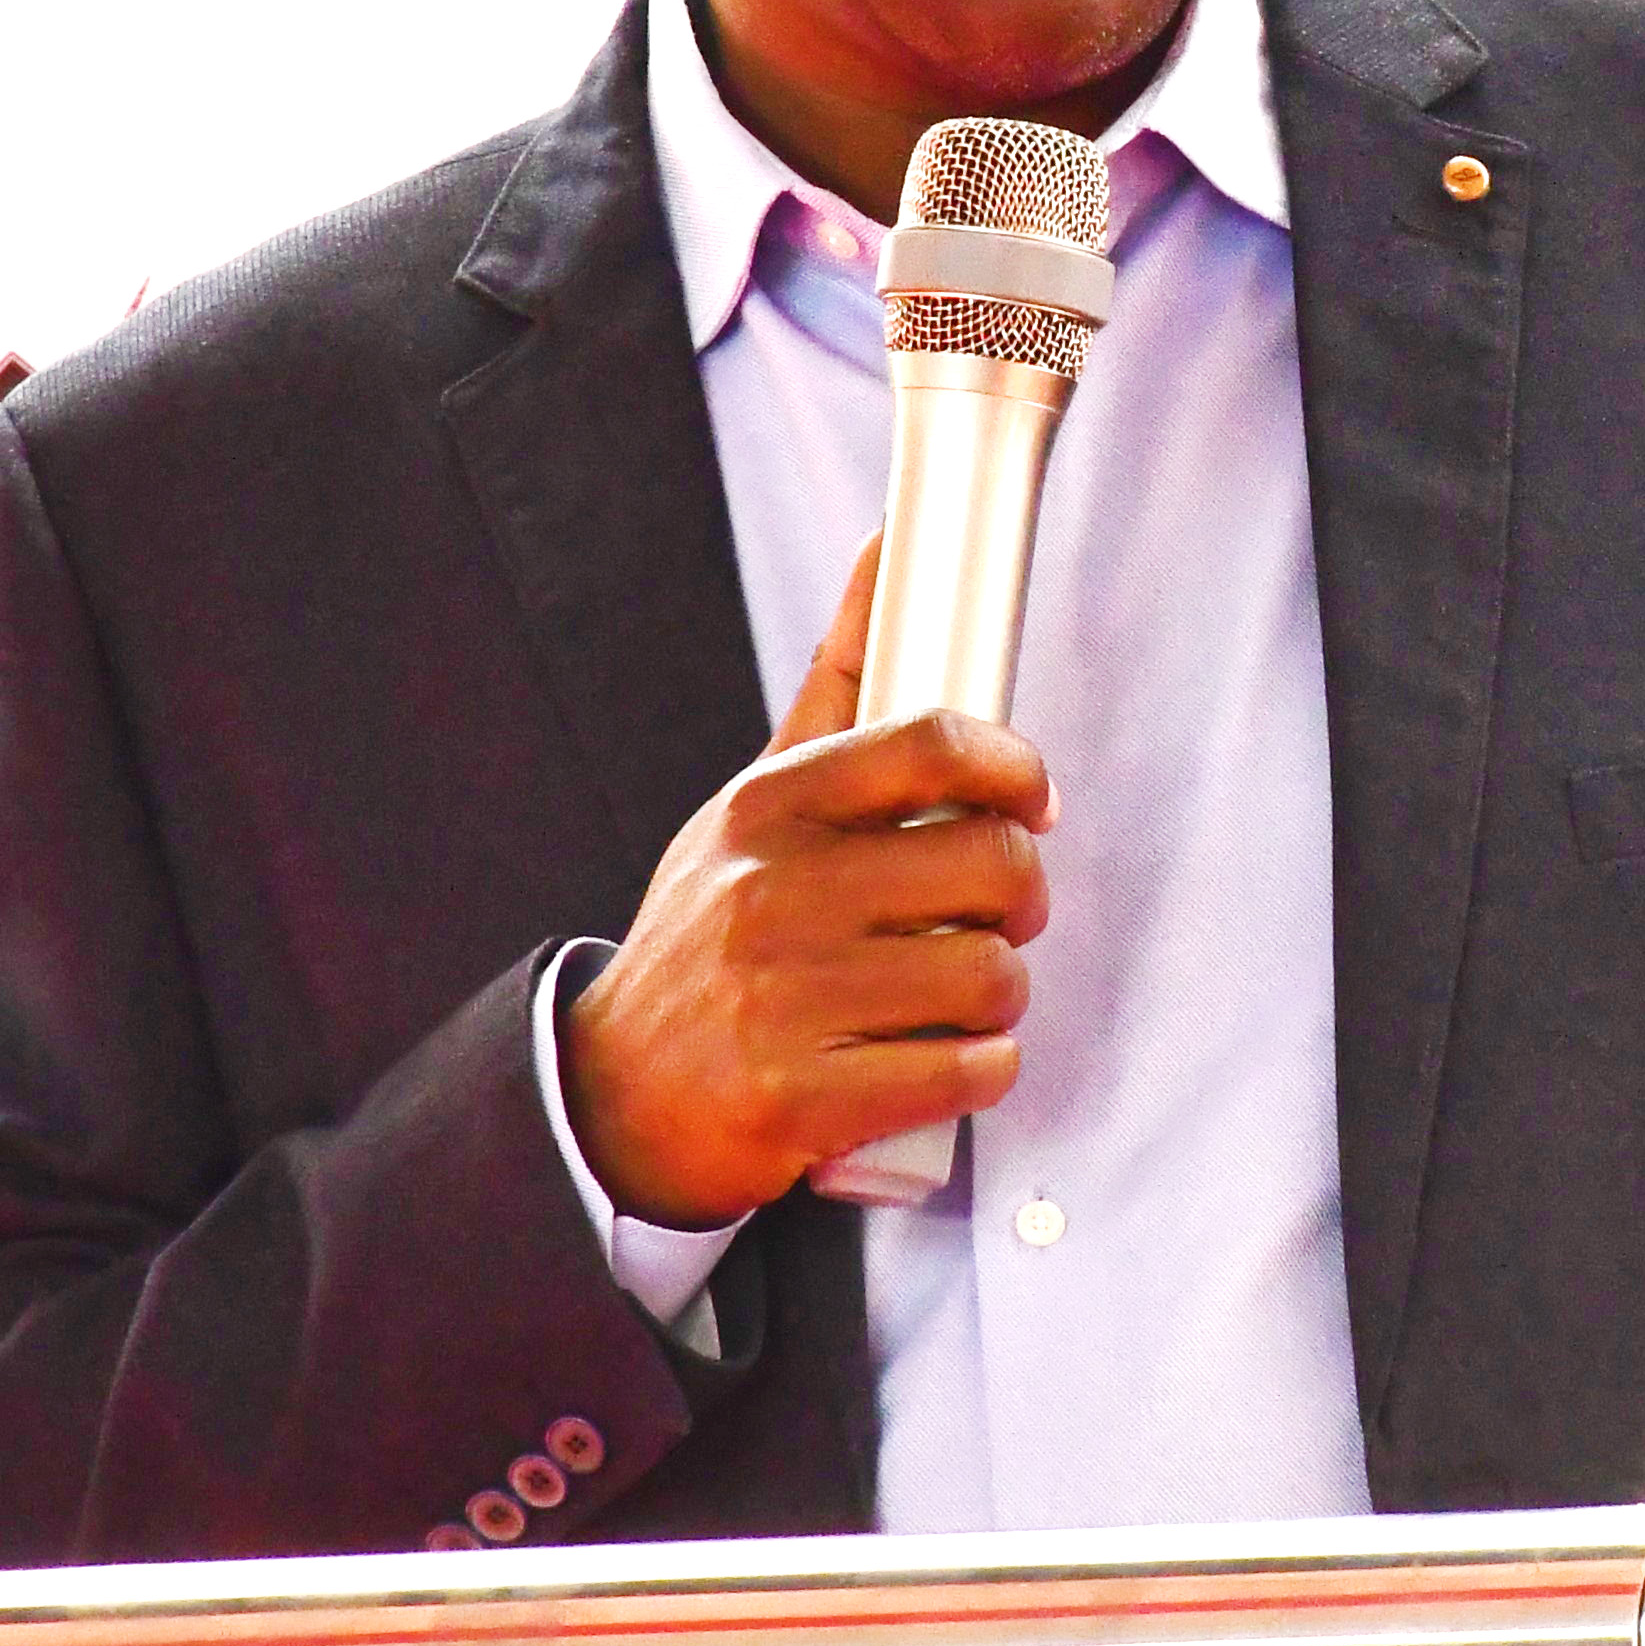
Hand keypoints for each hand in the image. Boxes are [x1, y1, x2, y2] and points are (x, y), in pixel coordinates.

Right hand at [560, 540, 1054, 1227]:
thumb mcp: (752, 804)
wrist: (611, 1097)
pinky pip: (968, 1072)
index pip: (932, 744)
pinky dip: (981, 1071)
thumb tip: (888, 544)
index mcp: (768, 808)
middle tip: (998, 917)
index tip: (1033, 800)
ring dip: (1001, 995)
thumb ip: (836, 682)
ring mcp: (785, 999)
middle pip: (990, 863)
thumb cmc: (710, 936)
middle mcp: (773, 891)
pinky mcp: (803, 1100)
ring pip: (992, 974)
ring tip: (959, 998)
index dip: (1016, 768)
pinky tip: (942, 1060)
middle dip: (1022, 898)